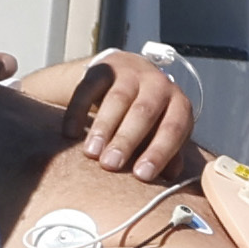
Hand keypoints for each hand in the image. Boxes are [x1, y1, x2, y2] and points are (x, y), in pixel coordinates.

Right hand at [62, 48, 201, 182]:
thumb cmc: (148, 120)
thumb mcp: (160, 135)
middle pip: (144, 112)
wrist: (126, 77)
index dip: (158, 152)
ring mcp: (131, 73)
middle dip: (126, 140)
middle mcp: (158, 84)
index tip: (141, 176)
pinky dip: (78, 111)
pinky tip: (70, 134)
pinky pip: (88, 87)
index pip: (173, 128)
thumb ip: (167, 156)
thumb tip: (169, 179)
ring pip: (118, 99)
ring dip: (104, 127)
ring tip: (91, 153)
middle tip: (110, 165)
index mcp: (178, 105)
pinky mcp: (104, 67)